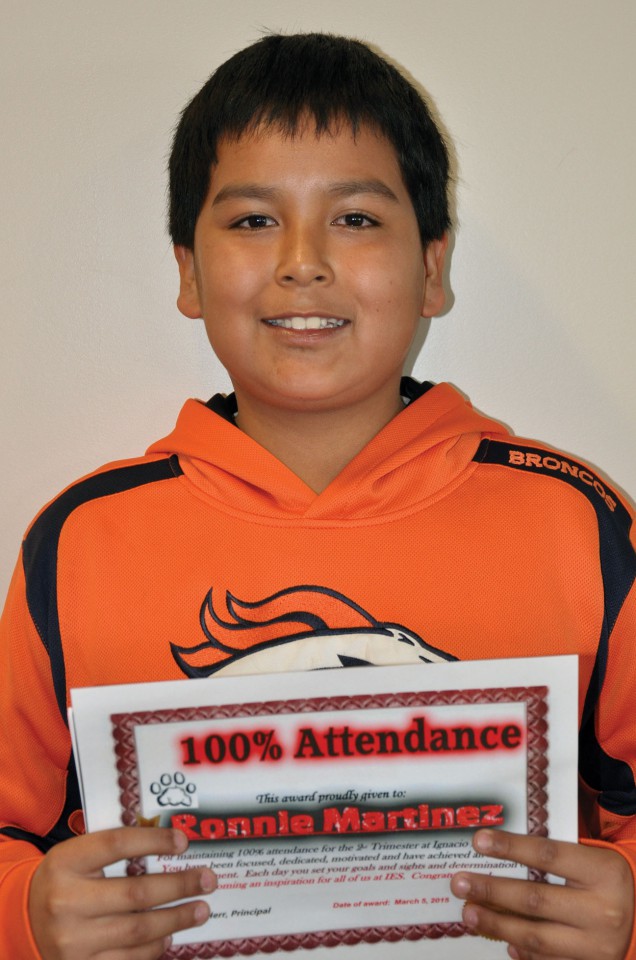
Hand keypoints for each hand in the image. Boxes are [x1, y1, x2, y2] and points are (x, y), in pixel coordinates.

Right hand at [29, 826, 216, 958]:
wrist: (24, 921)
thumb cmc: (63, 881)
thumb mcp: (77, 856)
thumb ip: (114, 850)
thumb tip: (170, 844)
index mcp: (66, 863)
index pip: (116, 844)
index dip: (154, 841)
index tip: (183, 842)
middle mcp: (66, 902)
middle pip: (136, 893)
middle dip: (179, 887)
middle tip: (207, 880)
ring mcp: (72, 941)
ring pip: (137, 930)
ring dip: (176, 919)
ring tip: (200, 910)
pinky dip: (153, 948)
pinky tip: (169, 936)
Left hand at [450, 830, 632, 959]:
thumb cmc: (609, 880)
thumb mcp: (593, 858)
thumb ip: (554, 854)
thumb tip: (500, 848)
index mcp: (603, 872)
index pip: (548, 855)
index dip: (511, 847)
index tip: (478, 841)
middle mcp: (602, 910)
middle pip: (535, 899)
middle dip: (492, 890)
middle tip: (459, 882)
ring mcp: (597, 946)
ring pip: (536, 937)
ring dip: (496, 924)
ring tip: (468, 913)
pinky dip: (522, 952)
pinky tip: (502, 941)